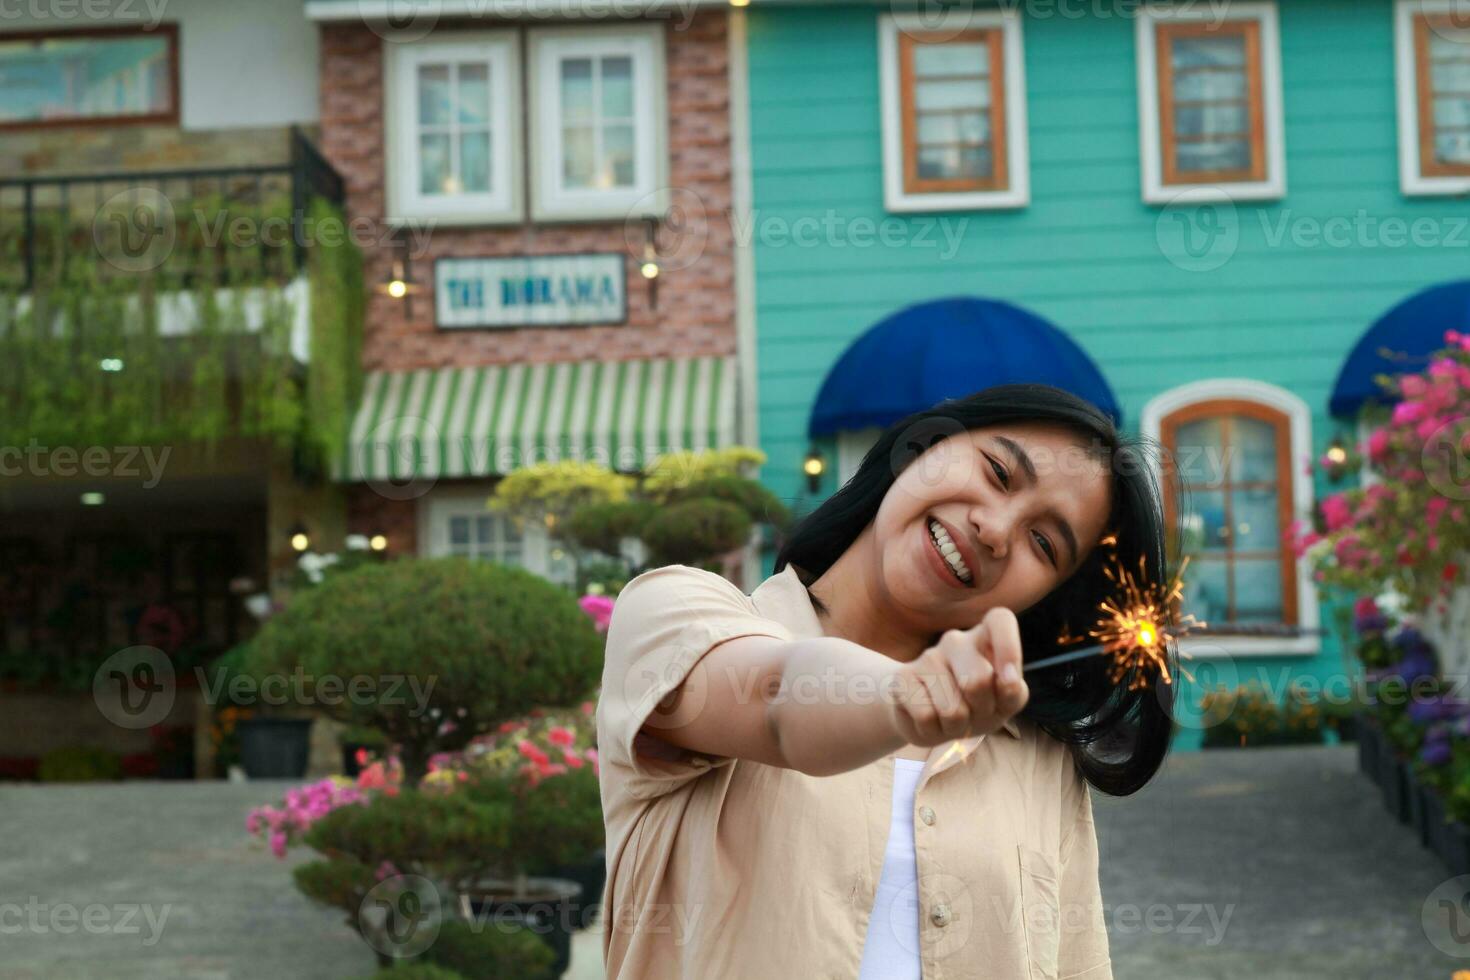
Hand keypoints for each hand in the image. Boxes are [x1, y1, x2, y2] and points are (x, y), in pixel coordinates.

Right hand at [886, 607, 1029, 747]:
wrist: (929, 721)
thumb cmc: (976, 707)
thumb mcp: (1004, 704)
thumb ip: (1014, 692)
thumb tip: (1009, 681)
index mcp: (984, 639)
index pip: (1000, 618)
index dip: (1009, 648)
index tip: (1010, 678)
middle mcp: (956, 641)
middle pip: (979, 679)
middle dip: (983, 710)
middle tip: (977, 713)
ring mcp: (928, 656)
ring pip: (952, 708)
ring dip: (957, 727)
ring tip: (952, 720)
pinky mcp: (903, 677)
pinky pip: (926, 716)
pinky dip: (934, 731)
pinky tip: (931, 722)